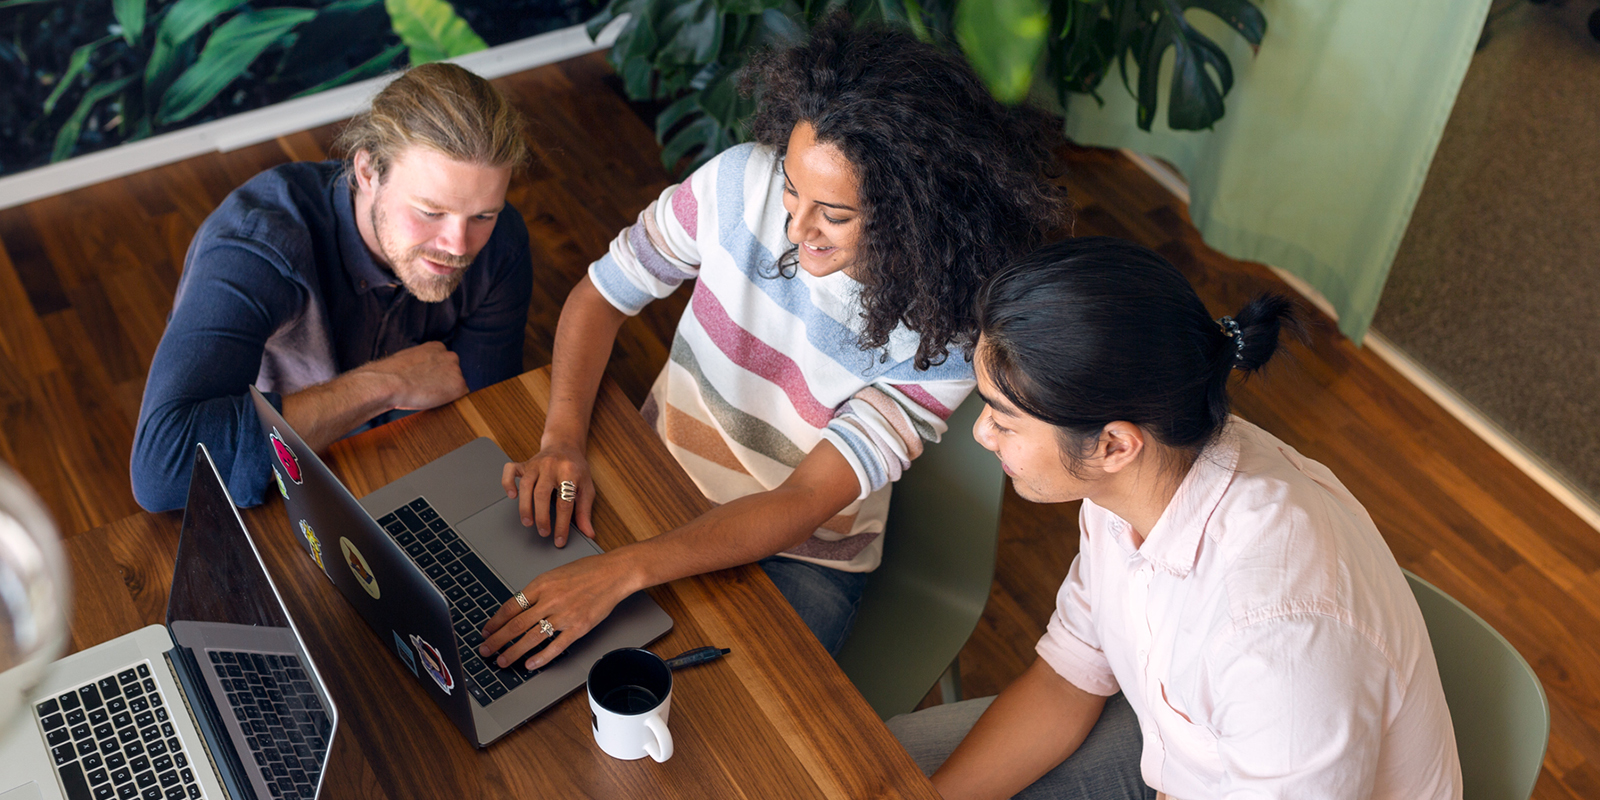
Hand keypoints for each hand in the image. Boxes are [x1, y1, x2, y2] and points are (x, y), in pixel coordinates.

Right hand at [354, 341, 468, 410]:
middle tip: (427, 389)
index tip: (427, 381)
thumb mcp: (409, 359)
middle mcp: (450, 355)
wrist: (389, 381)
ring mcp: (456, 370)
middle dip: (444, 382)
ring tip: (427, 395)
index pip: (445, 363)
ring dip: (447, 392)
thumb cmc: (391, 373)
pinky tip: (434, 400)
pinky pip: (461, 397)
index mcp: (437, 347)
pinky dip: (450, 401)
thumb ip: (422, 362)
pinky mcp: (459, 385)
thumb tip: (422, 372)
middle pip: (454, 373)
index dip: (436, 375)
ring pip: (457, 385)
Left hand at [479, 553, 632, 669]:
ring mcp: (565, 615)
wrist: (614, 573)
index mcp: (542, 584)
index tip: (487, 631)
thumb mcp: (556, 574)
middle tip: (485, 650)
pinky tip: (530, 664)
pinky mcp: (579, 627)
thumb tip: (519, 608)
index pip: (511, 606)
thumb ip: (538, 591)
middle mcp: (551, 600)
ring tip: (503, 661)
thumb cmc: (587, 571)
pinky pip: (556, 646)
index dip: (495, 622)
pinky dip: (541, 657)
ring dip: (514, 652)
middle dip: (498, 640)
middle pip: (516, 624)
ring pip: (532, 637)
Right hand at [502, 442, 594, 545]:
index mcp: (569, 472)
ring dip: (525, 506)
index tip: (559, 540)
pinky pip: (510, 470)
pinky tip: (511, 495)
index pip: (565, 502)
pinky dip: (507, 482)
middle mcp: (551, 466)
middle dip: (542, 516)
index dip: (562, 524)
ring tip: (528, 522)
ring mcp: (536, 464)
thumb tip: (589, 533)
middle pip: (542, 494)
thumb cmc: (576, 468)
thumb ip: (585, 511)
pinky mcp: (524, 463)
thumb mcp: (586, 487)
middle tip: (543, 532)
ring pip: (526, 485)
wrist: (565, 444)